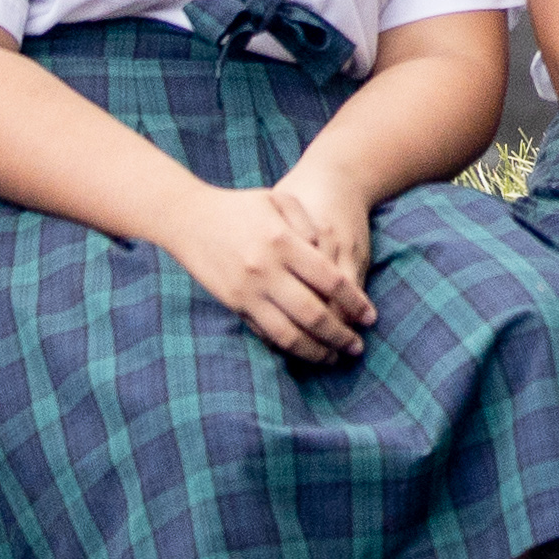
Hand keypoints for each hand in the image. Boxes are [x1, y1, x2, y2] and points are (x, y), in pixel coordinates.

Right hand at [172, 180, 375, 365]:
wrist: (187, 219)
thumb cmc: (239, 206)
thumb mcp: (277, 200)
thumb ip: (306, 222)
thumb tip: (327, 254)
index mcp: (282, 242)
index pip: (329, 280)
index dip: (354, 303)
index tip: (370, 317)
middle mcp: (266, 270)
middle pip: (313, 314)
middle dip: (340, 335)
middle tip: (358, 347)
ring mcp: (248, 292)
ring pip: (288, 334)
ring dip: (315, 351)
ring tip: (333, 358)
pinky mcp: (234, 305)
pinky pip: (264, 334)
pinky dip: (287, 347)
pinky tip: (303, 351)